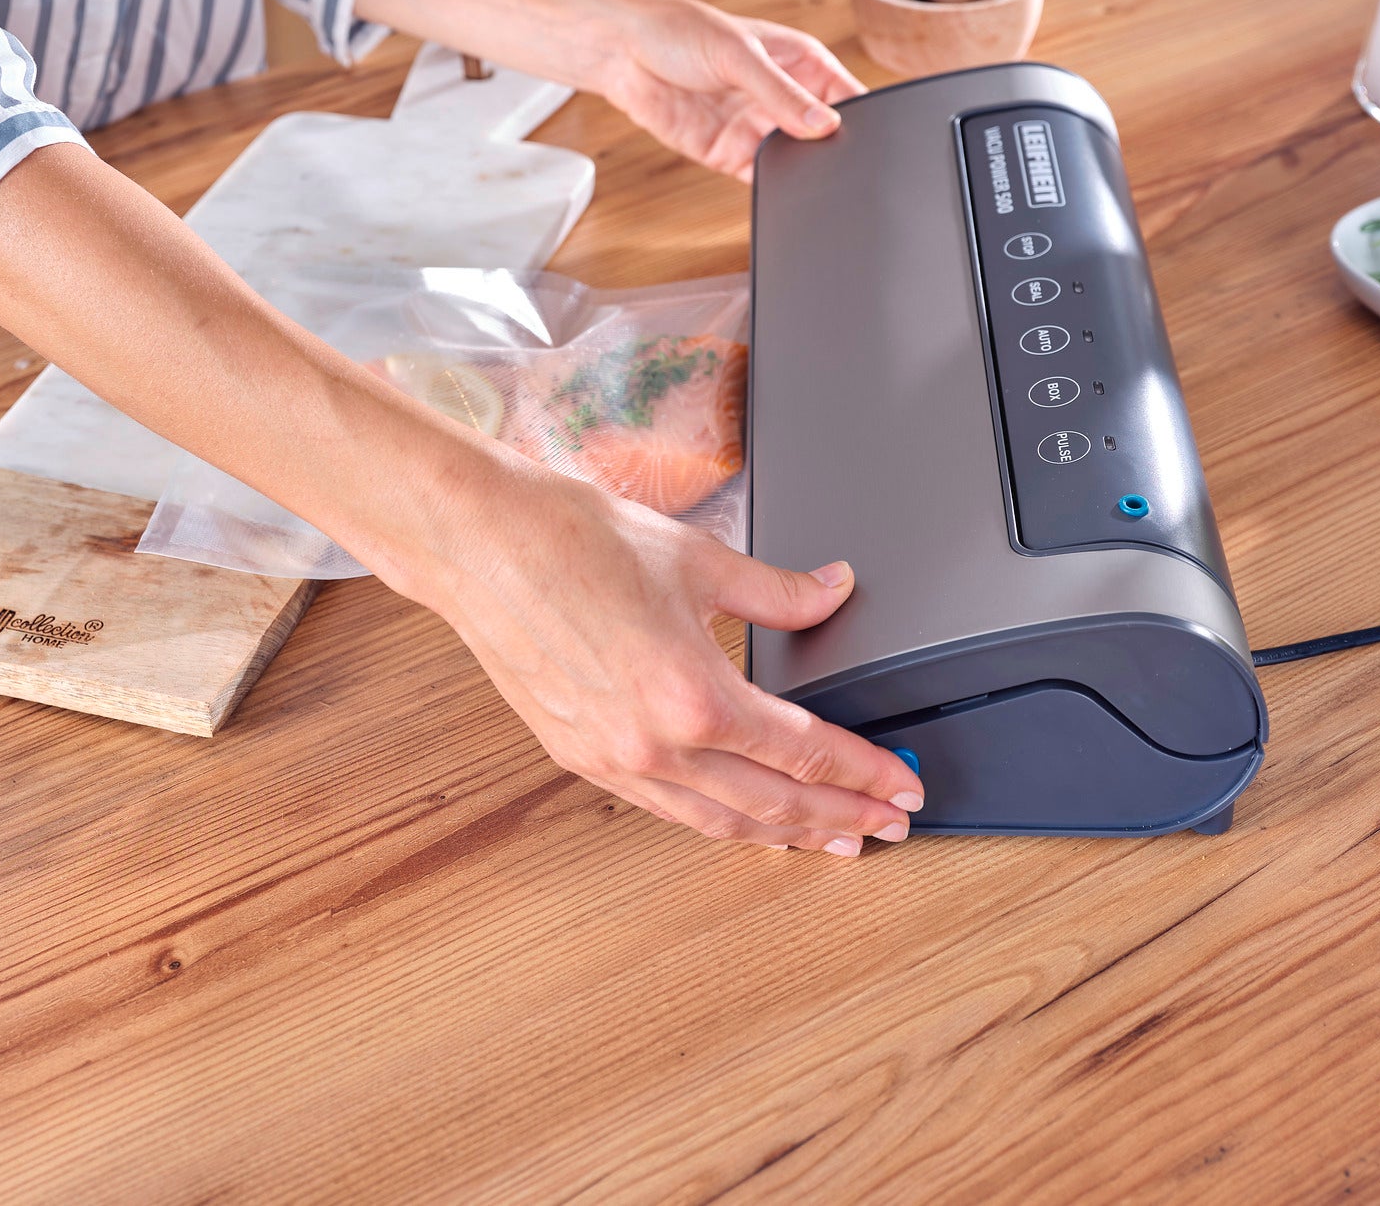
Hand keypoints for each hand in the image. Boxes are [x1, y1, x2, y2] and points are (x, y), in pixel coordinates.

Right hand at [415, 468, 924, 854]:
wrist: (479, 544)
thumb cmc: (571, 539)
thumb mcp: (697, 559)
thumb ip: (777, 592)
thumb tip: (832, 591)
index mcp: (695, 695)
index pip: (806, 752)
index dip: (864, 774)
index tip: (900, 786)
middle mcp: (656, 744)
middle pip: (773, 804)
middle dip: (840, 818)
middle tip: (888, 827)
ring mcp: (614, 759)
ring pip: (718, 822)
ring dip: (782, 835)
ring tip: (829, 839)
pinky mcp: (580, 757)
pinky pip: (666, 808)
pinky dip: (716, 820)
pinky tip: (740, 817)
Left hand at [592, 0, 867, 182]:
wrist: (622, 53)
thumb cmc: (678, 31)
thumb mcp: (739, 56)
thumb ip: (782, 94)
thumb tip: (824, 126)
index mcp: (799, 62)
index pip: (846, 95)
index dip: (861, 117)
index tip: (869, 139)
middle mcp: (782, 97)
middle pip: (823, 134)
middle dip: (833, 151)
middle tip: (841, 167)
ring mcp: (756, 127)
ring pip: (794, 160)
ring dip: (801, 171)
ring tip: (808, 178)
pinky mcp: (729, 153)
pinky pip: (759, 177)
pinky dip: (770, 186)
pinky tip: (776, 188)